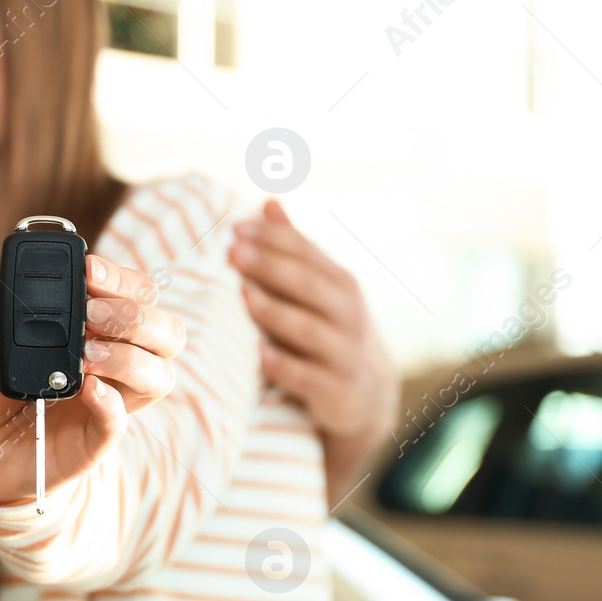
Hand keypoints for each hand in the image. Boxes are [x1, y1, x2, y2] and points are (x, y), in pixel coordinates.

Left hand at [0, 254, 186, 505]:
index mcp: (96, 331)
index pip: (137, 295)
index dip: (122, 279)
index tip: (90, 270)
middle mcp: (114, 363)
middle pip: (165, 332)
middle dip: (135, 316)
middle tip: (91, 314)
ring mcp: (110, 403)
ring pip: (158, 376)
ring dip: (128, 357)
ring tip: (87, 355)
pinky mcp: (94, 441)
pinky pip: (119, 422)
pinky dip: (110, 403)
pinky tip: (89, 388)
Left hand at [228, 199, 397, 506]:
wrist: (368, 399)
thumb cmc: (330, 333)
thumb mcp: (320, 291)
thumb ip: (294, 249)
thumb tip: (268, 201)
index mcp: (340, 285)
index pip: (307, 253)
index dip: (274, 238)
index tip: (236, 226)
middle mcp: (348, 315)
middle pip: (310, 286)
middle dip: (271, 267)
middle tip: (233, 252)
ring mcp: (345, 355)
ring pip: (310, 330)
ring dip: (276, 313)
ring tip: (244, 296)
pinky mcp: (338, 393)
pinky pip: (311, 379)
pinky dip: (287, 368)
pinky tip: (261, 357)